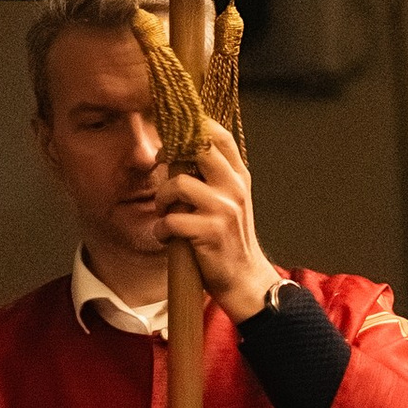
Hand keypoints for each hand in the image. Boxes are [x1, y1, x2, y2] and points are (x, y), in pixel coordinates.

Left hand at [155, 126, 277, 322]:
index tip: (171, 138)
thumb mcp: (230, 201)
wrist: (245, 279)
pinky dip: (161, 230)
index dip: (191, 127)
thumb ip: (213, 177)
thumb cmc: (229, 239)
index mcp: (239, 176)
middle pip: (199, 148)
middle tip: (161, 167)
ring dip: (162, 200)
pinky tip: (167, 237)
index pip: (218, 134)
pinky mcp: (211, 232)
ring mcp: (224, 209)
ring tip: (164, 214)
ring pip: (179, 184)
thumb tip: (179, 151)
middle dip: (171, 154)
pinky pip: (172, 220)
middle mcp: (234, 187)